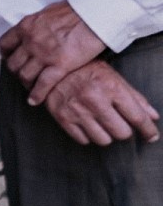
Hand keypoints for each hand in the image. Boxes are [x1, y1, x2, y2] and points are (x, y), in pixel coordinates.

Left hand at [1, 1, 105, 103]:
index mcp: (26, 26)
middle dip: (16, 72)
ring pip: (25, 75)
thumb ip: (38, 24)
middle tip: (23, 76)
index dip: (6, 55)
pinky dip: (37, 95)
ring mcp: (43, 54)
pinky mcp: (59, 65)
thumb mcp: (48, 13)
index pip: (5, 44)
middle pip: (13, 63)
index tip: (11, 59)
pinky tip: (35, 100)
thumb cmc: (76, 11)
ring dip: (26, 84)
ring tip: (30, 88)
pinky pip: (42, 84)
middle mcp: (30, 41)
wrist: (94, 15)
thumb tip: (37, 29)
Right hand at [43, 60, 159, 145]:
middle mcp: (94, 99)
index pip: (137, 117)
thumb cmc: (87, 70)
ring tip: (101, 123)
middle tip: (118, 122)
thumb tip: (153, 117)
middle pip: (121, 133)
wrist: (53, 65)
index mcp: (111, 87)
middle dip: (123, 130)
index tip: (151, 137)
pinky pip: (83, 140)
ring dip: (106, 134)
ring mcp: (77, 109)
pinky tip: (86, 123)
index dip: (148, 130)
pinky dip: (87, 135)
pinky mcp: (62, 116)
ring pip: (104, 140)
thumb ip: (135, 98)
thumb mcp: (114, 78)